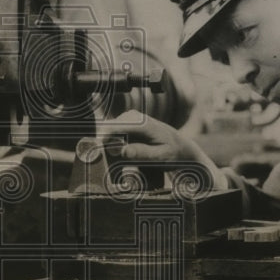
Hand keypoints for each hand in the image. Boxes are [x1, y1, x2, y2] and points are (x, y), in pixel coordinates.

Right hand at [96, 110, 226, 190]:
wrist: (181, 147)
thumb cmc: (173, 153)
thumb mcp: (160, 156)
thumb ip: (141, 153)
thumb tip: (122, 151)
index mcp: (142, 123)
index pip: (114, 127)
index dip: (102, 140)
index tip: (97, 154)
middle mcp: (133, 117)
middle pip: (108, 129)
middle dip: (104, 146)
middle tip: (107, 162)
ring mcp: (129, 118)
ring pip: (108, 131)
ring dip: (108, 146)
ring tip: (114, 160)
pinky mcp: (127, 123)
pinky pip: (113, 133)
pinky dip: (112, 144)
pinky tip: (119, 154)